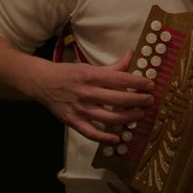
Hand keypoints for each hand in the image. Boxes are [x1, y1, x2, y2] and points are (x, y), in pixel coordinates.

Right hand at [29, 47, 155, 143]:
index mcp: (91, 76)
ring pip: (108, 118)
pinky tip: (116, 138)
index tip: (150, 85)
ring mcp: (79, 109)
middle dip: (138, 101)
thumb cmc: (69, 73)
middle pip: (118, 100)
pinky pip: (90, 133)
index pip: (120, 80)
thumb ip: (113, 66)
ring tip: (139, 114)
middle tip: (149, 101)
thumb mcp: (90, 66)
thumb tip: (131, 54)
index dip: (138, 83)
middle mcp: (86, 93)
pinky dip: (104, 138)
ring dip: (127, 118)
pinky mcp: (72, 121)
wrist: (41, 82)